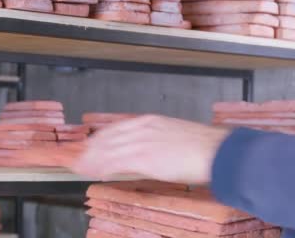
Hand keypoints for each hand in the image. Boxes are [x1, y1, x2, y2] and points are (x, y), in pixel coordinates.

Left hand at [71, 115, 230, 183]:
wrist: (218, 152)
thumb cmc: (203, 146)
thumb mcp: (175, 134)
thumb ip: (156, 139)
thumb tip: (146, 150)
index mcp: (150, 121)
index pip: (115, 128)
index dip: (99, 138)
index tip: (90, 145)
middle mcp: (142, 128)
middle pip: (107, 137)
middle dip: (90, 149)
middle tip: (77, 158)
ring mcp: (142, 142)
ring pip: (108, 149)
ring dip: (91, 159)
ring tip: (78, 167)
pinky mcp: (145, 157)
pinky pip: (116, 162)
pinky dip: (101, 167)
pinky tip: (93, 172)